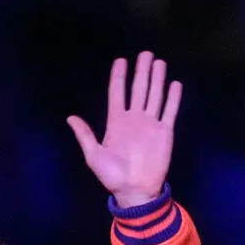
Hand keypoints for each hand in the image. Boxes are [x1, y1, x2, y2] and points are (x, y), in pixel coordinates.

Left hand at [67, 51, 180, 208]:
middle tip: (145, 53)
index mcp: (116, 122)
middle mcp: (134, 119)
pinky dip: (172, 98)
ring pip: (155, 96)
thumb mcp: (93, 155)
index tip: (121, 60)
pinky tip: (174, 84)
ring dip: (157, 79)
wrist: (135, 191)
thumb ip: (85, 135)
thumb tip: (70, 118)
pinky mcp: (164, 132)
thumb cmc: (112, 176)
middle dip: (141, 71)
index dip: (118, 76)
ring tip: (159, 62)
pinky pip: (169, 111)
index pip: (117, 93)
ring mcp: (150, 124)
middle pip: (138, 89)